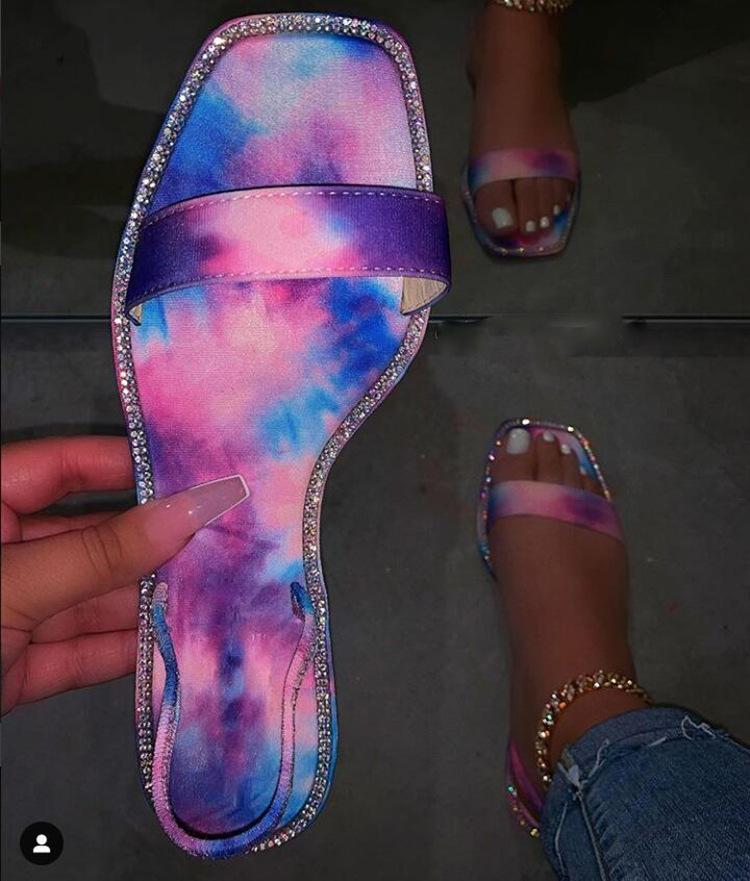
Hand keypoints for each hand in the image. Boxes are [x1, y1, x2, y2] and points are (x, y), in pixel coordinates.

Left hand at [1, 436, 246, 714]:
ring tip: (222, 594)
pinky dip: (125, 653)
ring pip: (93, 599)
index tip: (196, 472)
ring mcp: (10, 613)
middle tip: (227, 538)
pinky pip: (80, 653)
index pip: (62, 466)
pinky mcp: (15, 670)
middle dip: (155, 545)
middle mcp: (5, 554)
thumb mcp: (15, 584)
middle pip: (89, 537)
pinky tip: (181, 645)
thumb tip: (190, 511)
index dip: (126, 465)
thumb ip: (100, 552)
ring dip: (152, 603)